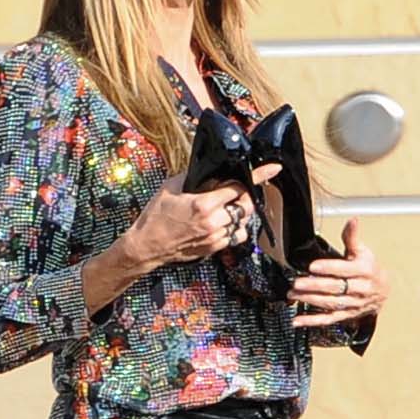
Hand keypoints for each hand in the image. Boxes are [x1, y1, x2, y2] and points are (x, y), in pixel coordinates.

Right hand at [120, 163, 278, 271]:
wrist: (147, 246)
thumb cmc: (155, 216)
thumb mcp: (171, 188)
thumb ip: (193, 178)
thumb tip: (209, 171)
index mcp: (204, 204)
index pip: (238, 187)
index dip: (257, 176)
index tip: (272, 169)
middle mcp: (213, 222)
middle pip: (246, 206)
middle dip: (246, 196)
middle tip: (238, 191)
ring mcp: (215, 237)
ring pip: (244, 222)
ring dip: (240, 213)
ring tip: (227, 207)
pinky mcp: (214, 248)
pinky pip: (236, 236)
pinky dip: (235, 228)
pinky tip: (224, 222)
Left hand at [290, 222, 385, 328]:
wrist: (383, 292)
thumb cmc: (370, 269)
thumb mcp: (363, 251)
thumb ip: (352, 237)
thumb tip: (352, 220)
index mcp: (363, 271)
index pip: (344, 269)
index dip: (328, 268)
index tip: (312, 266)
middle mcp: (359, 289)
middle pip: (335, 288)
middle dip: (314, 286)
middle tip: (297, 283)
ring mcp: (352, 304)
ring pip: (330, 303)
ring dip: (310, 300)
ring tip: (293, 295)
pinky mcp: (345, 316)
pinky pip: (328, 320)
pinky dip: (312, 321)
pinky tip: (298, 320)